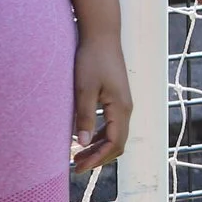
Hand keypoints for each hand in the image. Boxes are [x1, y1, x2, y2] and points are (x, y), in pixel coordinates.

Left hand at [69, 30, 131, 172]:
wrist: (102, 34)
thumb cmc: (92, 59)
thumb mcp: (84, 89)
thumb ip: (84, 116)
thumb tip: (81, 144)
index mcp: (121, 107)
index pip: (114, 144)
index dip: (97, 159)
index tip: (78, 167)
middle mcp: (126, 107)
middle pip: (117, 143)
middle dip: (98, 157)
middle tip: (76, 166)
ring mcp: (123, 102)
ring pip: (115, 134)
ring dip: (98, 147)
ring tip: (78, 156)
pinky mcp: (117, 97)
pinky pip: (112, 124)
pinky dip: (100, 136)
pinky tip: (85, 138)